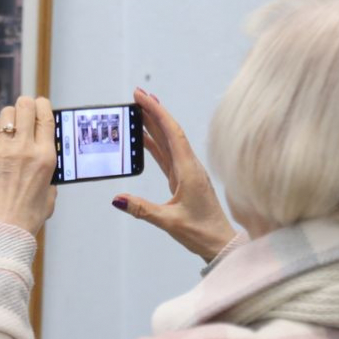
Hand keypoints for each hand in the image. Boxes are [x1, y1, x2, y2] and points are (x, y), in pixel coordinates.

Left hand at [0, 96, 57, 235]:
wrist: (1, 229)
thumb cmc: (26, 217)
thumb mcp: (50, 194)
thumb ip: (50, 175)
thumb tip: (45, 164)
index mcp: (45, 157)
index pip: (45, 115)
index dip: (43, 105)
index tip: (41, 105)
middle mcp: (24, 148)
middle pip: (24, 105)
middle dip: (26, 105)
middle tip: (26, 112)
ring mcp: (1, 150)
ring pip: (6, 114)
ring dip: (10, 116)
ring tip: (11, 126)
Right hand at [113, 88, 236, 261]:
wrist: (220, 243)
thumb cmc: (202, 232)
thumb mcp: (169, 221)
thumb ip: (142, 209)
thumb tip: (118, 198)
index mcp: (188, 170)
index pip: (171, 133)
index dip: (156, 111)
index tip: (142, 96)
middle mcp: (189, 166)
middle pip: (170, 131)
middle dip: (154, 111)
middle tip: (137, 96)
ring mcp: (187, 172)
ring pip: (168, 142)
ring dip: (154, 126)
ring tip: (138, 111)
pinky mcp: (184, 180)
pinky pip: (168, 156)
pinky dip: (156, 145)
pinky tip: (145, 139)